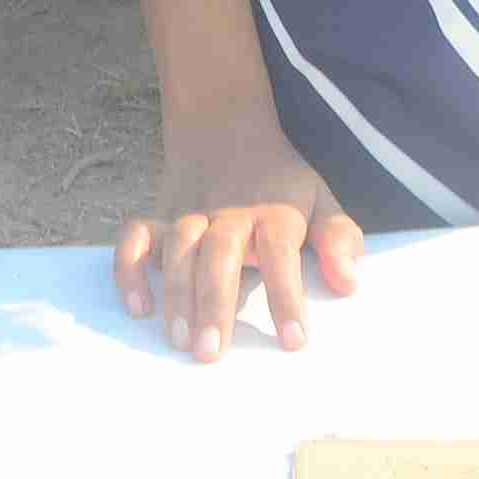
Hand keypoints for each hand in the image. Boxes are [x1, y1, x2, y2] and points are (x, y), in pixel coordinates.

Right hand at [113, 116, 363, 361]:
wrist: (226, 125)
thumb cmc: (280, 182)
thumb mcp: (319, 199)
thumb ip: (337, 238)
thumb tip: (348, 283)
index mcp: (273, 213)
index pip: (280, 254)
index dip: (286, 297)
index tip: (294, 341)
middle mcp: (229, 214)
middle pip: (220, 255)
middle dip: (214, 303)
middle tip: (210, 353)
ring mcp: (190, 213)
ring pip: (178, 248)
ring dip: (176, 293)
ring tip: (179, 340)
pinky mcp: (160, 215)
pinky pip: (135, 237)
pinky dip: (130, 267)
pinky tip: (137, 306)